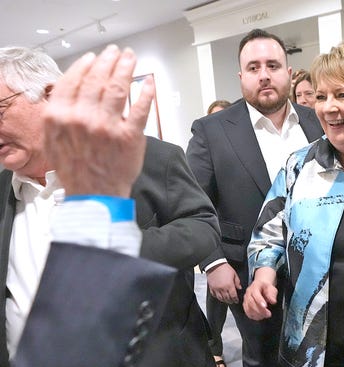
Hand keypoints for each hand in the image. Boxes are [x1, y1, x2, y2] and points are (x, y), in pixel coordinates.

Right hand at [43, 45, 153, 196]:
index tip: (94, 57)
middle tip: (117, 53)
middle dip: (109, 61)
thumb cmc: (75, 169)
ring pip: (118, 88)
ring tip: (131, 59)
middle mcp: (83, 118)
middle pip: (98, 79)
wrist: (94, 195)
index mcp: (61, 116)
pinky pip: (141, 108)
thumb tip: (71, 89)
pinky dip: (146, 92)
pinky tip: (149, 82)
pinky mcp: (130, 136)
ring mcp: (108, 126)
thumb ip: (59, 113)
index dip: (86, 65)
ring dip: (126, 68)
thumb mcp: (53, 139)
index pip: (74, 80)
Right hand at [206, 263, 241, 303]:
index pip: (233, 296)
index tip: (236, 301)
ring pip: (221, 298)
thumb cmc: (225, 268)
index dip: (235, 299)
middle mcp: (222, 289)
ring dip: (224, 300)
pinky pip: (214, 295)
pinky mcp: (211, 288)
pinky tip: (220, 297)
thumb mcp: (234, 274)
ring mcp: (216, 289)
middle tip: (232, 301)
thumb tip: (239, 288)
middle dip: (230, 301)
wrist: (215, 264)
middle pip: (227, 298)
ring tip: (227, 300)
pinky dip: (217, 297)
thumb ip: (237, 282)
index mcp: (229, 285)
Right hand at [242, 268, 277, 320]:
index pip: (255, 294)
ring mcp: (246, 300)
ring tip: (266, 315)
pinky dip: (254, 316)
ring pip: (248, 309)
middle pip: (251, 303)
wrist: (261, 287)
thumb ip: (272, 294)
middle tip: (268, 313)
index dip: (260, 301)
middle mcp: (248, 293)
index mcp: (255, 287)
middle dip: (260, 310)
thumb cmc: (266, 288)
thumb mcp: (272, 288)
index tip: (265, 306)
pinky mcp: (245, 305)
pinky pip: (248, 312)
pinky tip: (260, 316)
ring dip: (257, 314)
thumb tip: (273, 301)